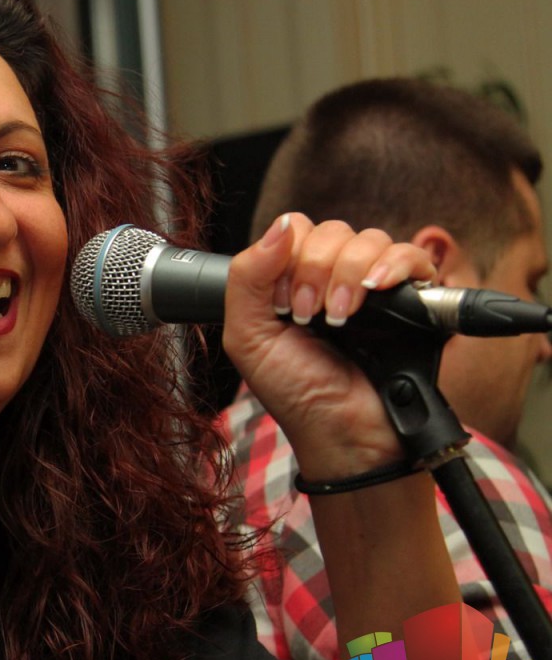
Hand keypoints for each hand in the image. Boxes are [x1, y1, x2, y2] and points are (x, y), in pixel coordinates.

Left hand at [222, 214, 436, 479]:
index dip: (287, 257)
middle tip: (308, 317)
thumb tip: (280, 224)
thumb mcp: (248, 337)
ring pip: (369, 239)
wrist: (342, 434)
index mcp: (293, 281)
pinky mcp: (412, 299)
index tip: (283, 303)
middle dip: (315, 270)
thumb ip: (247, 277)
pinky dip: (394, 265)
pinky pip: (413, 256)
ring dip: (348, 274)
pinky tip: (376, 290)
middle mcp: (334, 278)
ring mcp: (374, 287)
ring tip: (340, 319)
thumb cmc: (296, 393)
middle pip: (331, 231)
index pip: (295, 230)